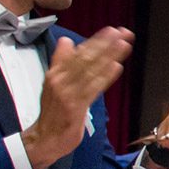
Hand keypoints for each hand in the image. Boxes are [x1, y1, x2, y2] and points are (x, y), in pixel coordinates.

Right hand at [21, 28, 134, 168]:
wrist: (44, 139)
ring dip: (108, 56)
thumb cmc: (53, 111)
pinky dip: (104, 77)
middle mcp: (60, 81)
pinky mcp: (75, 108)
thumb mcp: (52, 82)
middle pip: (85, 58)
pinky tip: (116, 67)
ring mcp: (67, 94)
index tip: (112, 30)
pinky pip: (92, 90)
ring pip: (90, 71)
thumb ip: (61, 61)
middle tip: (122, 32)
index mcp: (56, 73)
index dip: (96, 40)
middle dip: (105, 44)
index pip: (78, 52)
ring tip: (124, 44)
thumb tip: (66, 40)